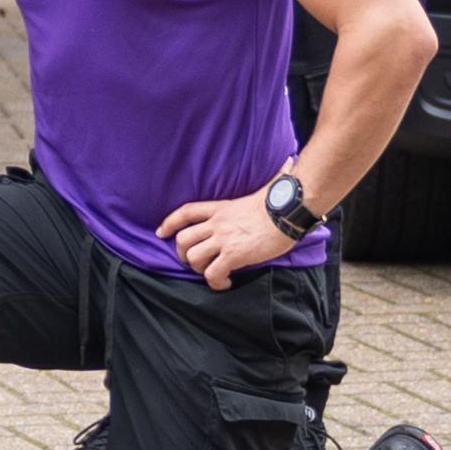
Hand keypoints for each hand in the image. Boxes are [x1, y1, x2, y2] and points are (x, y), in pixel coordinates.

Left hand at [155, 189, 295, 290]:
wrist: (288, 211)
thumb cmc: (279, 202)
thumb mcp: (256, 195)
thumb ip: (253, 192)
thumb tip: (283, 167)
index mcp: (220, 208)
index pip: (186, 212)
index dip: (170, 222)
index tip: (161, 232)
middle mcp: (217, 223)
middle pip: (183, 239)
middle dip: (183, 254)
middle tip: (196, 263)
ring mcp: (223, 239)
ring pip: (193, 257)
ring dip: (199, 270)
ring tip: (213, 273)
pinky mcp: (234, 255)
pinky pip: (212, 273)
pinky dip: (216, 282)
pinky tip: (226, 282)